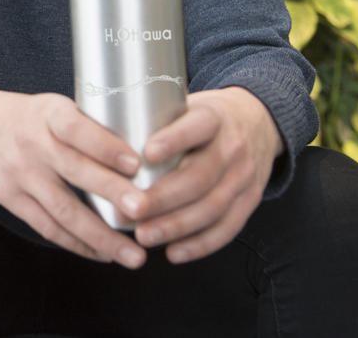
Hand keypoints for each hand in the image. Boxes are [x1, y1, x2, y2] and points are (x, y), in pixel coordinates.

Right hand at [0, 85, 148, 268]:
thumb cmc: (31, 116)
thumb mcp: (54, 105)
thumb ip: (89, 125)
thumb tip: (147, 151)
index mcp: (48, 113)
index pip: (76, 128)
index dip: (104, 145)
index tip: (136, 163)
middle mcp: (32, 143)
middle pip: (74, 171)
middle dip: (111, 192)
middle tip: (143, 211)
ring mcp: (20, 174)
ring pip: (63, 209)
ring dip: (100, 236)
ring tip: (134, 256)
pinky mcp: (11, 199)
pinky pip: (48, 227)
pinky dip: (78, 244)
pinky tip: (103, 255)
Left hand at [124, 87, 281, 263]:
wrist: (258, 122)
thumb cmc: (205, 117)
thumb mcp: (188, 104)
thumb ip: (155, 119)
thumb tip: (99, 135)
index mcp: (214, 117)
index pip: (196, 127)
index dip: (173, 140)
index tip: (145, 154)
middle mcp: (232, 147)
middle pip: (199, 176)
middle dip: (164, 198)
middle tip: (131, 210)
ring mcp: (244, 177)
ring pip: (212, 207)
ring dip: (176, 226)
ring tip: (144, 236)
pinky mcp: (250, 201)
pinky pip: (228, 228)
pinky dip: (200, 244)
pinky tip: (173, 253)